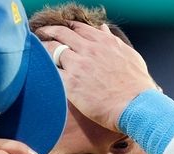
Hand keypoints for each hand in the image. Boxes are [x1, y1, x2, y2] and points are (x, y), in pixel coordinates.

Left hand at [37, 22, 156, 130]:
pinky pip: (51, 72)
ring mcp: (78, 65)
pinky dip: (45, 70)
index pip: (78, 28)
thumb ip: (113, 41)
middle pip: (61, 34)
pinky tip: (41, 72)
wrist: (136, 106)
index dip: (65, 27)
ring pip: (52, 50)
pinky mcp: (71, 84)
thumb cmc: (137, 85)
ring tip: (36, 53)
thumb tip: (103, 28)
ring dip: (43, 50)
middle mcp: (89, 49)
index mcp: (103, 42)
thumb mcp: (129, 56)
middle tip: (40, 35)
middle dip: (48, 32)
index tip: (59, 30)